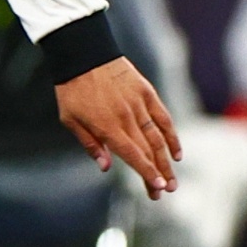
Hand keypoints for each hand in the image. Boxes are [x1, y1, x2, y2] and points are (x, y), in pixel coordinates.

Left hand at [55, 57, 181, 195]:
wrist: (83, 54)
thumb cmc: (71, 88)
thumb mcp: (69, 119)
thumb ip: (90, 143)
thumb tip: (105, 167)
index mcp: (107, 126)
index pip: (133, 155)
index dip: (146, 173)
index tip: (158, 188)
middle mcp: (127, 118)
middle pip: (147, 151)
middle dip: (157, 174)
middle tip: (164, 192)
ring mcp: (139, 105)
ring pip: (158, 138)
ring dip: (166, 160)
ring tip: (173, 179)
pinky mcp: (147, 93)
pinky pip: (163, 118)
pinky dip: (172, 135)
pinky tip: (176, 152)